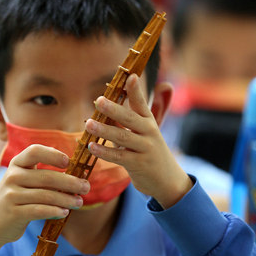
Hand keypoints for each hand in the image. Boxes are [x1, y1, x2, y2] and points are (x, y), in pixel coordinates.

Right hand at [0, 144, 89, 246]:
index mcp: (16, 164)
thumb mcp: (20, 182)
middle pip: (47, 177)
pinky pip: (39, 210)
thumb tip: (75, 177)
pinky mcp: (13, 213)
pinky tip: (64, 213)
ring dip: (66, 199)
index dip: (53, 154)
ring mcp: (11, 195)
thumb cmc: (13, 201)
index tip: (68, 163)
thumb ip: (40, 176)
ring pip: (46, 196)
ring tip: (79, 202)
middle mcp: (12, 177)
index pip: (35, 151)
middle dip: (70, 182)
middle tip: (86, 187)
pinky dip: (55, 212)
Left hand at [85, 74, 191, 207]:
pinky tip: (91, 147)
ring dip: (104, 130)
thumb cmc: (148, 151)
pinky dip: (105, 152)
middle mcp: (149, 132)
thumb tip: (107, 103)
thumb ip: (126, 119)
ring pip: (123, 137)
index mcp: (148, 121)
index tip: (130, 76)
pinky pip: (119, 157)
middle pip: (130, 118)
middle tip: (99, 100)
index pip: (141, 103)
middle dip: (114, 109)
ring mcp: (145, 148)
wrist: (166, 180)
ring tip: (88, 124)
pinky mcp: (139, 164)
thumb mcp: (142, 132)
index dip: (136, 90)